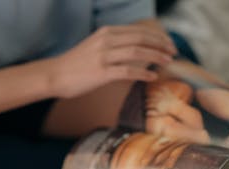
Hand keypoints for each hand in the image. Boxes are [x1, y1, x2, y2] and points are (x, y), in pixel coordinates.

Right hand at [49, 23, 176, 97]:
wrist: (55, 75)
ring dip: (156, 57)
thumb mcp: (95, 47)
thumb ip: (114, 45)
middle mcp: (106, 41)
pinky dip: (143, 73)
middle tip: (173, 52)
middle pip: (141, 39)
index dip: (157, 37)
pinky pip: (128, 71)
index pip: (138, 31)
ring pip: (138, 52)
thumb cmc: (75, 64)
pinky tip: (152, 77)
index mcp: (106, 32)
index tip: (168, 44)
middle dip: (161, 45)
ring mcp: (104, 56)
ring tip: (168, 62)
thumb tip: (136, 50)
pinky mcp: (101, 72)